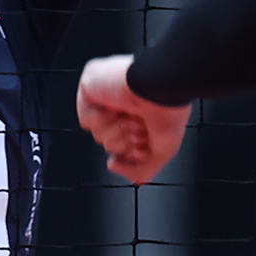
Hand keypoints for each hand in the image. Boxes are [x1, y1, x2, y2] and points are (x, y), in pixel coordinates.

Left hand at [76, 55, 192, 184]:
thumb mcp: (162, 152)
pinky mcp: (92, 85)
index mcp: (142, 113)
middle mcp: (124, 104)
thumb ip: (141, 170)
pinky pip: (87, 120)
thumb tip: (114, 165)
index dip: (132, 152)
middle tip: (139, 130)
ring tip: (132, 119)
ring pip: (98, 134)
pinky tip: (117, 110)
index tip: (142, 150)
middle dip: (125, 143)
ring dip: (116, 132)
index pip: (125, 145)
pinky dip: (103, 120)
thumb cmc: (169, 110)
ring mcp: (107, 95)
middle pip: (110, 142)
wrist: (161, 88)